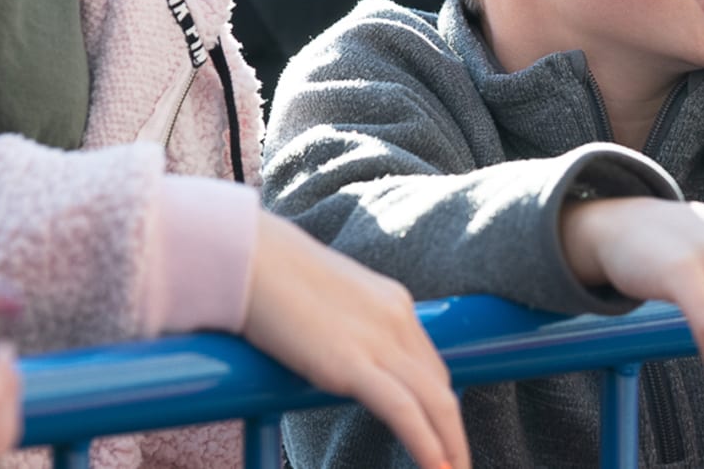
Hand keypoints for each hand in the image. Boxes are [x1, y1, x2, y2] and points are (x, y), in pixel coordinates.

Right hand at [243, 213, 468, 468]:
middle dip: (453, 430)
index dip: (436, 402)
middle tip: (457, 462)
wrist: (246, 256)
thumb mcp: (322, 299)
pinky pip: (405, 412)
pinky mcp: (351, 364)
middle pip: (440, 386)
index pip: (427, 362)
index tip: (438, 429)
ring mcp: (379, 341)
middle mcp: (397, 319)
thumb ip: (339, 326)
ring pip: (436, 403)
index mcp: (392, 302)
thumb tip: (329, 351)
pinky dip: (428, 445)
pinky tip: (437, 468)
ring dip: (451, 446)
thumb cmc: (268, 273)